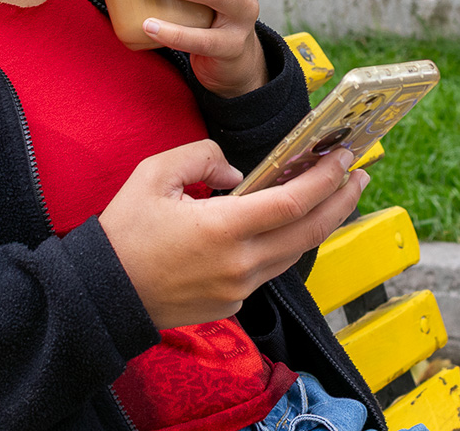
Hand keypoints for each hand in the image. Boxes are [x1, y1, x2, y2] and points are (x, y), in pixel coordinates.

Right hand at [99, 139, 370, 328]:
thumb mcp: (154, 174)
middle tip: (358, 175)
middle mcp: (239, 264)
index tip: (344, 158)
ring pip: (294, 253)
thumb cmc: (124, 233)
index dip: (325, 179)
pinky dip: (286, 244)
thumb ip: (201, 156)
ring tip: (334, 196)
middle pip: (309, 232)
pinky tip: (288, 225)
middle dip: (341, 200)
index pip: (293, 202)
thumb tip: (235, 171)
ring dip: (319, 224)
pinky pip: (269, 269)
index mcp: (222, 228)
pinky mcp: (231, 304)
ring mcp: (237, 289)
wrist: (101, 295)